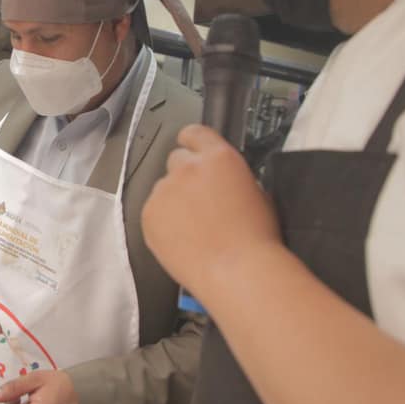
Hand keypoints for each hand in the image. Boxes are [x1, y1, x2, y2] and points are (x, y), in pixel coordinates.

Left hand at [141, 124, 281, 296]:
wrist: (237, 270)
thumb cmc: (256, 238)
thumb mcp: (256, 193)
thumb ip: (229, 177)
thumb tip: (220, 180)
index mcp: (218, 157)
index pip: (194, 133)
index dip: (191, 142)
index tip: (190, 149)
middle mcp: (186, 168)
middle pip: (176, 159)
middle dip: (185, 175)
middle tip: (198, 200)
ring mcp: (164, 191)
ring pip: (163, 188)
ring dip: (174, 200)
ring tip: (193, 227)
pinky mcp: (148, 215)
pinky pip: (153, 211)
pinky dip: (163, 221)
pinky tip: (182, 238)